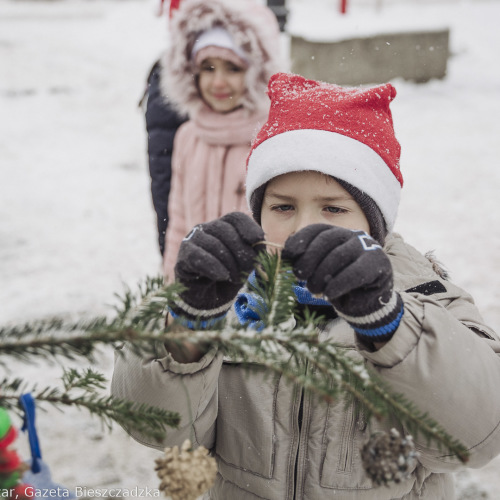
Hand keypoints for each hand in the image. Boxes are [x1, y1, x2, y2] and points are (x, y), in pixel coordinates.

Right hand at [170, 212, 264, 327]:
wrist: (209, 300)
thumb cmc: (229, 277)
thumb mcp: (247, 264)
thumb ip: (255, 251)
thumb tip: (260, 241)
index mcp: (224, 226)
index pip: (236, 218)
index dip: (249, 227)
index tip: (259, 240)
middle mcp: (207, 228)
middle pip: (226, 231)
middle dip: (242, 252)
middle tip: (249, 270)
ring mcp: (193, 240)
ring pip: (214, 245)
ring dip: (229, 264)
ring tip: (235, 278)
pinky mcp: (184, 256)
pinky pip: (198, 257)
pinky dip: (213, 267)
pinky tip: (222, 276)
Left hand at [282, 224, 402, 341]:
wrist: (366, 303)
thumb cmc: (337, 285)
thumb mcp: (318, 271)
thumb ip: (305, 261)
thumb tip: (284, 255)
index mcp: (336, 234)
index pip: (316, 229)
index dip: (300, 240)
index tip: (287, 254)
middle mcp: (352, 235)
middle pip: (326, 240)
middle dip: (308, 259)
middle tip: (300, 276)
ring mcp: (367, 248)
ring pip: (338, 256)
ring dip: (321, 275)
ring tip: (313, 289)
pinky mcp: (377, 264)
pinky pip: (354, 272)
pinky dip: (338, 284)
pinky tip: (329, 293)